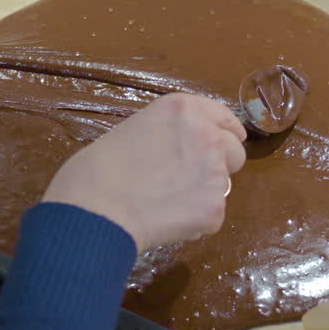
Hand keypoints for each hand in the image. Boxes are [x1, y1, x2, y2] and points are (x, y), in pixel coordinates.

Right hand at [41, 93, 246, 252]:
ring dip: (203, 192)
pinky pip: (211, 213)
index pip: (223, 116)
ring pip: (223, 185)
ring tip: (165, 202)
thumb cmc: (96, 169)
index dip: (227, 130)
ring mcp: (215, 172)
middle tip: (187, 178)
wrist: (93, 210)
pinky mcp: (215, 208)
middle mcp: (207, 135)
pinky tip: (163, 220)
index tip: (230, 139)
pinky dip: (194, 220)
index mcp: (184, 109)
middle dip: (220, 164)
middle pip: (235, 151)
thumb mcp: (135, 129)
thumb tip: (177, 152)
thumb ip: (167, 134)